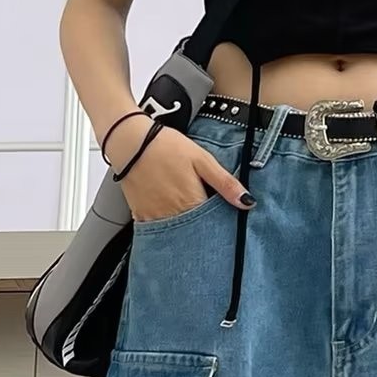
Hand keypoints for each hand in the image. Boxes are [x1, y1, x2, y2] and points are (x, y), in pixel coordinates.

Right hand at [103, 119, 253, 222]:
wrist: (129, 141)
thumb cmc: (165, 146)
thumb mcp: (202, 160)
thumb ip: (225, 183)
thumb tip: (247, 202)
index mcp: (192, 203)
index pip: (213, 226)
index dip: (220, 225)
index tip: (224, 223)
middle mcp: (174, 216)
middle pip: (195, 233)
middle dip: (204, 232)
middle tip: (207, 223)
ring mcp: (156, 218)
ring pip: (177, 235)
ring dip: (185, 232)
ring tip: (188, 219)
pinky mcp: (142, 217)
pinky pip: (158, 231)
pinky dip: (166, 229)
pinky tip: (171, 218)